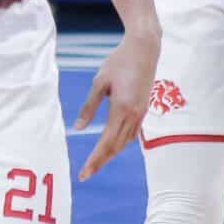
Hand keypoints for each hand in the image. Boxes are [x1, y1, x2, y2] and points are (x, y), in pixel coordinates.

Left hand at [73, 27, 157, 179]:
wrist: (145, 49)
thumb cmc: (119, 62)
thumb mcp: (99, 82)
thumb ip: (89, 107)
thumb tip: (79, 128)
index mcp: (121, 109)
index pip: (106, 143)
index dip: (94, 160)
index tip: (84, 174)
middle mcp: (134, 115)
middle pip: (116, 147)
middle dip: (100, 162)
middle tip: (86, 174)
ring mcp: (141, 113)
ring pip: (125, 142)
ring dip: (111, 154)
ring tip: (96, 163)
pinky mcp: (144, 109)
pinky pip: (132, 133)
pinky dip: (120, 143)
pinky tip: (112, 145)